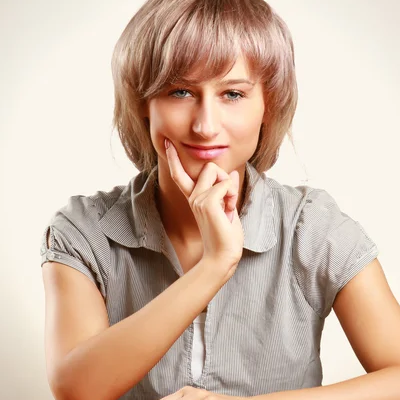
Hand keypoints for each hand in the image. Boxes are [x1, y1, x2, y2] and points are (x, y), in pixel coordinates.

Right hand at [164, 138, 243, 270]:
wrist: (222, 257)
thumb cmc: (226, 237)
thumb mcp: (227, 208)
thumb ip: (227, 190)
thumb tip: (232, 172)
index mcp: (194, 198)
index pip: (180, 174)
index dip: (173, 158)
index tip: (167, 142)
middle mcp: (193, 197)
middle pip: (210, 166)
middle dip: (226, 178)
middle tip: (228, 202)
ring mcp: (198, 200)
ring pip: (218, 172)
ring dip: (230, 189)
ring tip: (228, 210)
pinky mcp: (206, 203)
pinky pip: (226, 184)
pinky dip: (232, 195)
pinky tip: (228, 212)